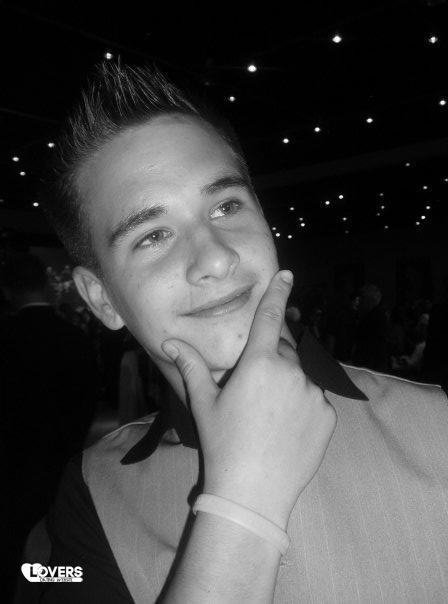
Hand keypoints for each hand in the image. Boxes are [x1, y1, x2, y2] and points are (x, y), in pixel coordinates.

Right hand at [162, 271, 336, 527]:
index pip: (270, 317)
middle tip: (255, 387)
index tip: (287, 274)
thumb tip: (169, 341)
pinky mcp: (328, 416)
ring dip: (288, 382)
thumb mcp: (205, 404)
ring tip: (269, 414)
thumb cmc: (224, 444)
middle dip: (271, 357)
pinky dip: (303, 403)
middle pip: (284, 350)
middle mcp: (291, 372)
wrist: (254, 493)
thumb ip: (191, 366)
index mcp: (259, 364)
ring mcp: (314, 394)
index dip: (278, 292)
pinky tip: (286, 427)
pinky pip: (315, 398)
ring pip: (301, 375)